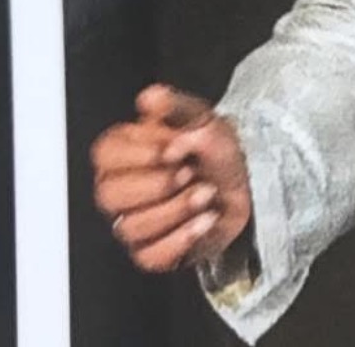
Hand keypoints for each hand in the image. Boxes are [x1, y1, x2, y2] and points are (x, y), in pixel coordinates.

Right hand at [91, 84, 252, 272]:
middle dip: (157, 183)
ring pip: (131, 227)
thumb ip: (176, 106)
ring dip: (177, 208)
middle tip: (189, 171)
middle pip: (110, 196)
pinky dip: (183, 238)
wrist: (250, 179)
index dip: (138, 154)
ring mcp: (136, 223)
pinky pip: (151, 256)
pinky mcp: (154, 251)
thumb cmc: (218, 148)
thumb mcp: (202, 118)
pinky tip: (205, 219)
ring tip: (206, 192)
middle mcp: (124, 190)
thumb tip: (151, 98)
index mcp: (127, 153)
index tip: (170, 148)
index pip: (104, 155)